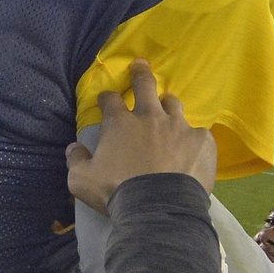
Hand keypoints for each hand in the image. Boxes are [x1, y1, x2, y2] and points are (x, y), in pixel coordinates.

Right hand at [65, 59, 215, 213]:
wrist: (157, 207)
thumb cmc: (116, 191)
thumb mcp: (81, 179)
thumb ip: (75, 160)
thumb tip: (73, 148)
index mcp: (120, 123)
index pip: (111, 100)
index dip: (107, 98)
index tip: (107, 99)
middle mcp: (150, 116)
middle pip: (145, 85)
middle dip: (141, 74)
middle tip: (141, 65)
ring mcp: (178, 126)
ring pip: (173, 104)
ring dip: (168, 104)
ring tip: (167, 107)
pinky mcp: (201, 140)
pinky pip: (198, 133)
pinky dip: (192, 138)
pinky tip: (191, 148)